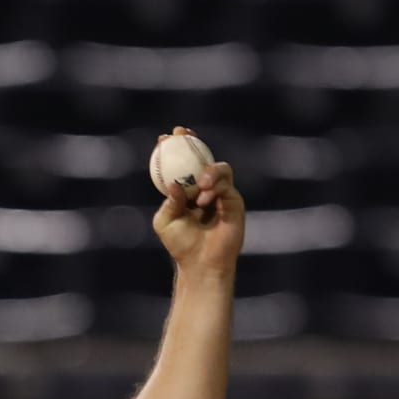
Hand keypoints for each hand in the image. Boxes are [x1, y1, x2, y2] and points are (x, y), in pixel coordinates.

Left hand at [151, 127, 244, 275]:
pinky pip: (226, 186)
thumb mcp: (165, 221)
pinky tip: (203, 200)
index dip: (175, 148)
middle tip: (184, 136)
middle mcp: (204, 189)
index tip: (164, 137)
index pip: (182, 164)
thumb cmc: (181, 244)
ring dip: (208, 172)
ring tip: (200, 186)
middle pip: (203, 158)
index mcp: (186, 192)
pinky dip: (214, 190)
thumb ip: (169, 201)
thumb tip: (174, 183)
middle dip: (194, 143)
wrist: (201, 262)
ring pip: (220, 168)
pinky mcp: (234, 202)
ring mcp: (221, 194)